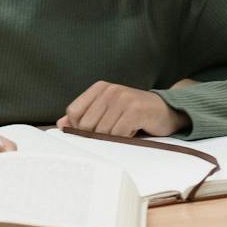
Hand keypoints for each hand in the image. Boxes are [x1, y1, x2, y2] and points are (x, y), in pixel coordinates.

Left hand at [57, 81, 189, 137]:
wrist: (166, 111)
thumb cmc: (133, 114)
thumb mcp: (107, 111)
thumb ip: (83, 116)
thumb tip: (60, 124)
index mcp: (99, 88)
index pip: (73, 112)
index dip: (79, 127)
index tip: (93, 131)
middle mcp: (110, 90)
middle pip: (86, 125)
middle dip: (98, 136)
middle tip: (113, 133)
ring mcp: (123, 98)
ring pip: (102, 132)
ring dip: (113, 138)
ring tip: (125, 130)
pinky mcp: (135, 109)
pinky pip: (118, 134)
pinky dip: (125, 138)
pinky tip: (134, 131)